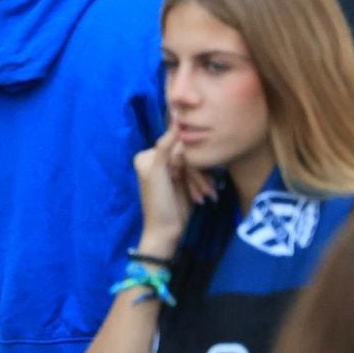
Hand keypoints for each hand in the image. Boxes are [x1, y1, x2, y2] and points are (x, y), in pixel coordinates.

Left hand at [133, 128, 208, 255]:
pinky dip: (202, 185)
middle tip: (200, 193)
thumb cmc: (159, 203)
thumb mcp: (159, 174)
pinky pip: (198, 174)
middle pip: (186, 155)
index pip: (174, 146)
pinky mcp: (183, 179)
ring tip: (204, 197)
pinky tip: (206, 196)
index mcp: (146, 156)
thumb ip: (165, 147)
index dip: (185, 161)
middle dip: (195, 175)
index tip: (182, 176)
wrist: (167, 231)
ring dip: (200, 182)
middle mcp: (157, 160)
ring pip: (194, 165)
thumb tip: (176, 121)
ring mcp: (172, 170)